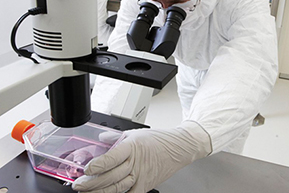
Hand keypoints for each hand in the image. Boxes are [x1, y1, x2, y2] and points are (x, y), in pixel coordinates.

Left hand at [72, 121, 210, 192]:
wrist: (177, 148)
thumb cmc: (157, 140)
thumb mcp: (134, 133)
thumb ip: (115, 137)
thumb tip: (101, 139)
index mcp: (132, 146)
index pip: (110, 158)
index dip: (96, 166)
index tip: (85, 169)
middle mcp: (136, 162)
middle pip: (110, 176)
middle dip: (91, 183)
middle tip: (78, 185)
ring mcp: (141, 176)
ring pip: (117, 188)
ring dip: (100, 192)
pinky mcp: (146, 185)